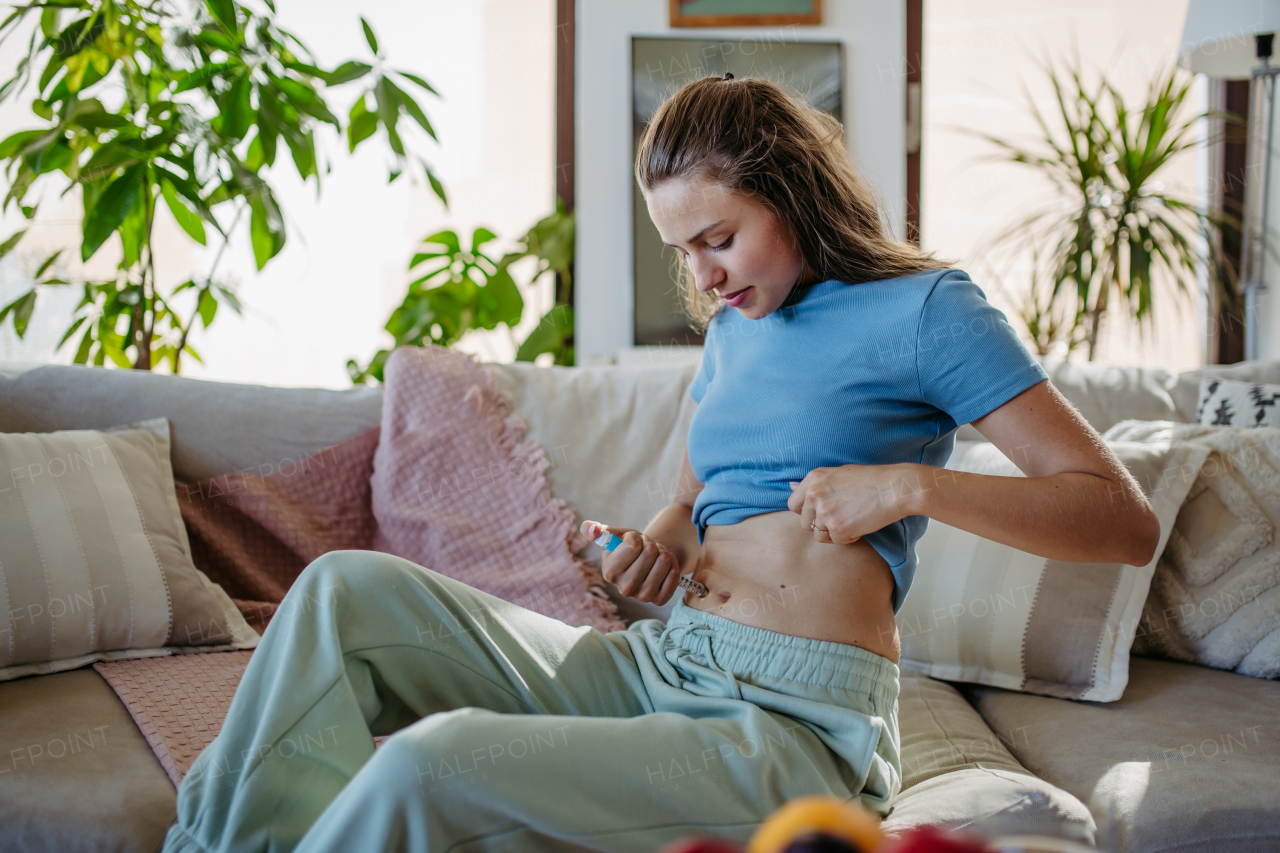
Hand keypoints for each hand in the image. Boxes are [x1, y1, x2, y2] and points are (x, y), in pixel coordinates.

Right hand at [580, 521, 682, 604]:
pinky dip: (673, 565)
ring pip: (664, 560)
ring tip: (655, 557)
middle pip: (650, 551)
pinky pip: (674, 574)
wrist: (646, 562)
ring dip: (663, 552)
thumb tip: (588, 527)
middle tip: (646, 549)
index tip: (633, 541)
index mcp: (609, 572)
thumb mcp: (614, 536)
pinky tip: (665, 567)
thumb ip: (596, 530)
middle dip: (650, 544)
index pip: (632, 545)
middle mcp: (624, 588)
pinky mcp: (659, 600)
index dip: (636, 537)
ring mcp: (642, 596)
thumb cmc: (628, 547)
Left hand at [787, 464, 914, 544]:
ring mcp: (824, 512)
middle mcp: (814, 495)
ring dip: (835, 532)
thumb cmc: (870, 479)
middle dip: (821, 524)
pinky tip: (861, 524)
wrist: (894, 488)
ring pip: (819, 535)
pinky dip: (849, 537)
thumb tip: (790, 486)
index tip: (820, 513)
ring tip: (853, 518)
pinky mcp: (837, 528)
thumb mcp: (837, 473)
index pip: (793, 505)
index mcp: (812, 479)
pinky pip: (837, 541)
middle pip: (805, 523)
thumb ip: (814, 483)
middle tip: (843, 516)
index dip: (806, 513)